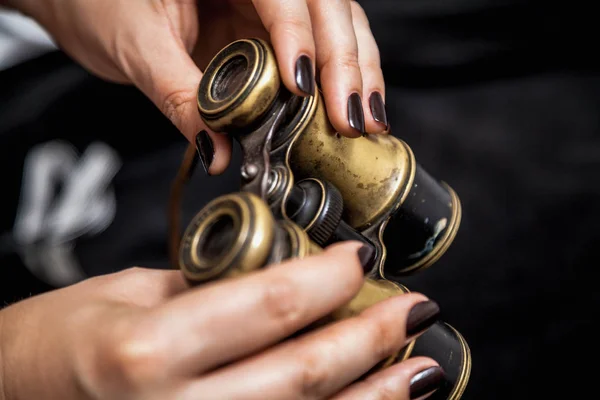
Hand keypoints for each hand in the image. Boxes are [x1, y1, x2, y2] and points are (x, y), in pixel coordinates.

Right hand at [0, 242, 441, 399]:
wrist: (18, 399)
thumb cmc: (60, 343)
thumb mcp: (129, 294)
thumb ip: (211, 287)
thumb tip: (284, 276)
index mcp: (148, 352)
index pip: (271, 305)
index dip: (330, 277)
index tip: (360, 257)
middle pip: (306, 372)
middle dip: (372, 336)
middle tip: (413, 306)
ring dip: (378, 394)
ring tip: (421, 366)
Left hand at [8, 0, 388, 174]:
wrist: (85, 0)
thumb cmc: (99, 3)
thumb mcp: (136, 47)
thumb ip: (179, 96)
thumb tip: (219, 149)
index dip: (299, 36)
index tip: (303, 87)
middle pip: (327, 5)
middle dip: (344, 61)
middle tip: (352, 115)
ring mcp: (270, 2)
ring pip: (337, 22)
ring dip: (356, 71)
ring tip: (365, 117)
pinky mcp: (272, 28)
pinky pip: (318, 46)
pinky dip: (339, 78)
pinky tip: (352, 106)